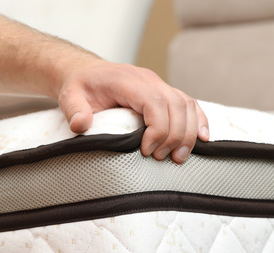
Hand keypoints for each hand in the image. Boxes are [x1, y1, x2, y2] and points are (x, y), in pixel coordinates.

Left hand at [57, 60, 209, 163]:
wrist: (86, 73)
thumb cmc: (80, 87)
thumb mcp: (70, 97)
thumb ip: (74, 110)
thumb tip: (80, 125)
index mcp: (128, 80)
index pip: (155, 102)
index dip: (158, 128)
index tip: (146, 150)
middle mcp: (149, 79)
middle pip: (176, 105)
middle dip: (174, 136)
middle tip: (160, 158)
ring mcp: (159, 84)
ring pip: (187, 105)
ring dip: (188, 133)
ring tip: (177, 158)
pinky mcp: (165, 92)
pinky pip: (189, 104)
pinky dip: (199, 121)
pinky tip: (202, 139)